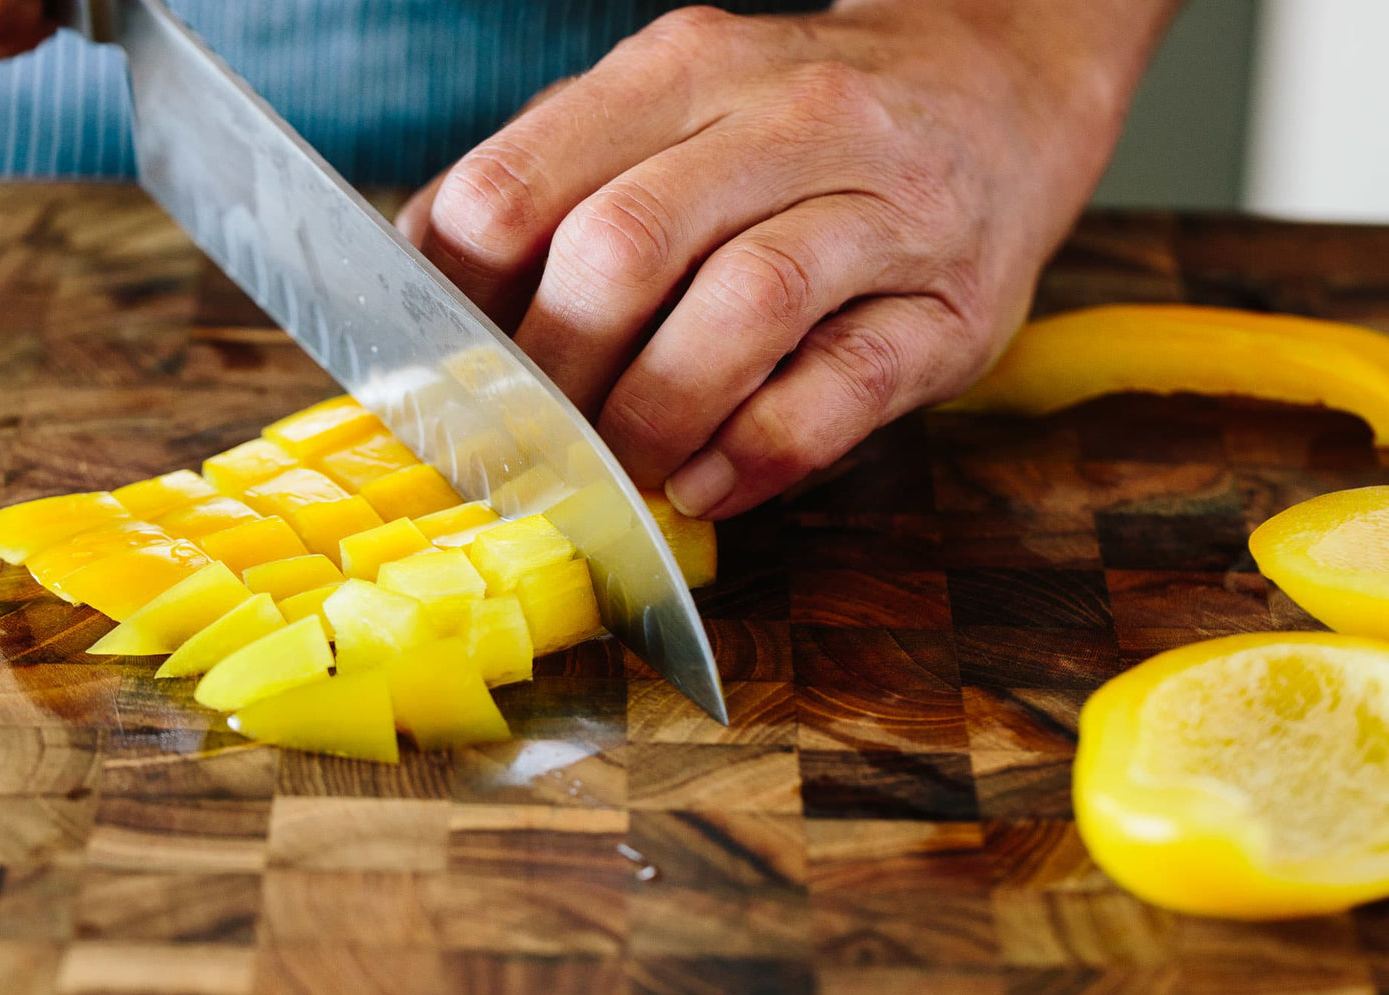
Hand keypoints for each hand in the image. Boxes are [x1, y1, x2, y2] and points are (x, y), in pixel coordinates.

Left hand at [397, 1, 1180, 518]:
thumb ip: (570, 185)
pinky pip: (845, 386)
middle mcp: (790, 118)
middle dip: (552, 376)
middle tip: (528, 448)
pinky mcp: (952, 310)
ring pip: (742, 306)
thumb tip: (434, 310)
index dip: (454, 302)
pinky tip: (709, 486)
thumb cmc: (805, 126)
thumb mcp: (682, 108)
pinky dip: (761, 449)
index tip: (441, 378)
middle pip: (624, 246)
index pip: (519, 184)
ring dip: (654, 416)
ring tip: (621, 477)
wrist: (1002, 87)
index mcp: (686, 67)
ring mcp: (885, 210)